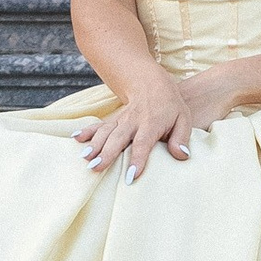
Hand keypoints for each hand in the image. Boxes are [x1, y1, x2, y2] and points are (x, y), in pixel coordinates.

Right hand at [76, 75, 196, 180]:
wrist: (153, 83)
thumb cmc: (171, 106)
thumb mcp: (183, 119)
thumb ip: (181, 138)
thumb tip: (181, 155)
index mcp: (152, 123)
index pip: (143, 143)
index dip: (137, 160)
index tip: (131, 176)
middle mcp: (134, 121)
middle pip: (118, 138)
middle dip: (107, 153)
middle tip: (96, 167)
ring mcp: (121, 119)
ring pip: (106, 132)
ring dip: (94, 144)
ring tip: (85, 158)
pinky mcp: (114, 119)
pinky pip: (99, 124)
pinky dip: (87, 130)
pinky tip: (76, 138)